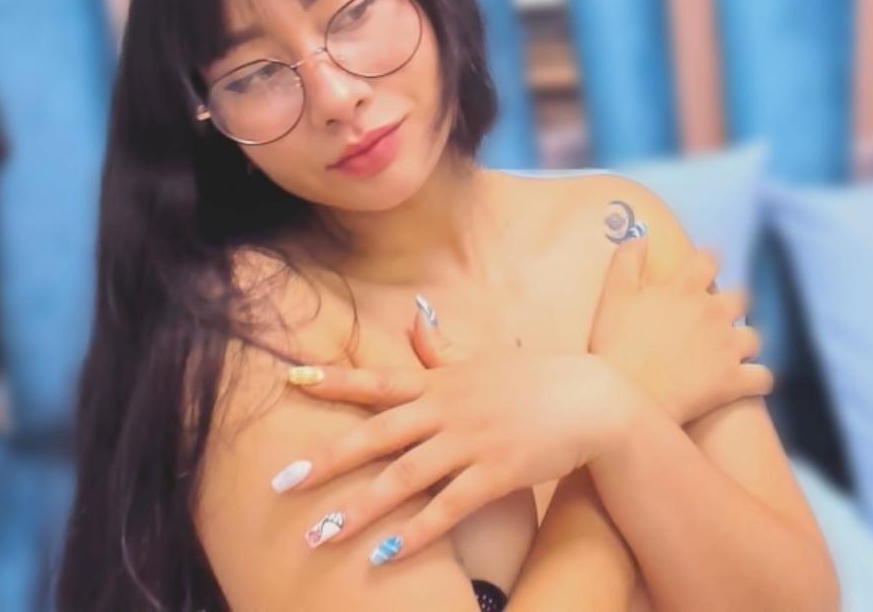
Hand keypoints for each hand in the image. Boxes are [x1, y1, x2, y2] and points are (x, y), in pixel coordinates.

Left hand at [274, 301, 637, 564]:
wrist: (593, 400)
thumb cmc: (535, 381)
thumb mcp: (484, 359)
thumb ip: (441, 350)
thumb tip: (414, 318)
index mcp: (440, 383)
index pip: (376, 380)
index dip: (332, 380)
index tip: (288, 380)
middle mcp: (447, 411)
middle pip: (376, 435)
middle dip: (325, 460)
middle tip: (279, 483)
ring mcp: (471, 443)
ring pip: (403, 478)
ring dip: (358, 509)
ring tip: (319, 535)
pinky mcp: (496, 474)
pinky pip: (448, 509)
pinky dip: (416, 532)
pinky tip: (385, 555)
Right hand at [588, 232, 773, 424]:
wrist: (625, 396)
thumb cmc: (615, 345)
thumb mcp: (614, 294)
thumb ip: (627, 260)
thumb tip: (642, 235)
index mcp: (685, 289)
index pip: (709, 260)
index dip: (711, 260)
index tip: (708, 265)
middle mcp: (713, 313)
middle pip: (741, 297)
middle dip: (733, 304)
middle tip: (717, 317)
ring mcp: (727, 347)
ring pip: (754, 337)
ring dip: (745, 342)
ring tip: (732, 352)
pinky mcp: (734, 380)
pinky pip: (762, 377)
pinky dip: (758, 379)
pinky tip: (749, 382)